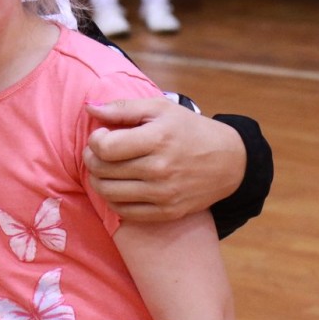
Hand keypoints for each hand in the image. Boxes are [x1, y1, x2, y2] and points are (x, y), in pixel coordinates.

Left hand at [83, 97, 244, 222]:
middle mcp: (160, 169)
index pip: (104, 147)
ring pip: (108, 192)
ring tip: (104, 168)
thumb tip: (88, 107)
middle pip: (102, 170)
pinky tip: (117, 185)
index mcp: (158, 139)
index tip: (103, 134)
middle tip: (98, 152)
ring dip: (97, 179)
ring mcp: (164, 194)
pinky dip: (112, 199)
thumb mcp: (160, 109)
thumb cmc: (189, 130)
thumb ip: (122, 108)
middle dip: (91, 158)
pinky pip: (124, 212)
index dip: (95, 140)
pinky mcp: (168, 212)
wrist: (230, 161)